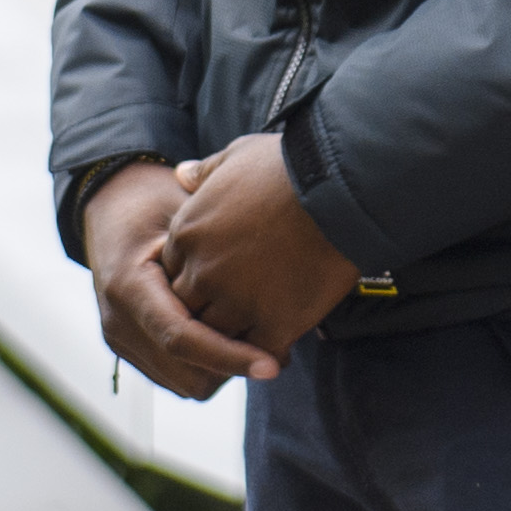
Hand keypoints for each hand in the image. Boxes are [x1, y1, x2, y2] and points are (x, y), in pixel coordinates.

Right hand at [81, 158, 270, 401]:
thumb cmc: (157, 201)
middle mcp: (118, 322)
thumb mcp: (186, 212)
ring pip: (187, 385)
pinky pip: (179, 379)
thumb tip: (277, 277)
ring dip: (224, 370)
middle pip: (189, 374)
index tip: (273, 365)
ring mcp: (121, 341)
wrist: (113, 209)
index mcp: (128, 286)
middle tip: (278, 349)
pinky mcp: (131, 352)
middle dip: (233, 367)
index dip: (230, 355)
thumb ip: (216, 250)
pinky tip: (233, 339)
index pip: (181, 338)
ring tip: (257, 340)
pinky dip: (209, 368)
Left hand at [159, 131, 360, 356]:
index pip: (171, 273)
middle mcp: (204, 272)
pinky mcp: (274, 322)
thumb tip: (182, 175)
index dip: (194, 278)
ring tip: (251, 341)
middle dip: (206, 312)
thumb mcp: (237, 156)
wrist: (340, 189)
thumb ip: (205, 172)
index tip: (218, 278)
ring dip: (232, 339)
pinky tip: (278, 351)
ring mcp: (237, 300)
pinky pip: (256, 352)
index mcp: (188, 233)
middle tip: (232, 315)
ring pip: (217, 337)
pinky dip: (264, 354)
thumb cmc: (291, 167)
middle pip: (188, 309)